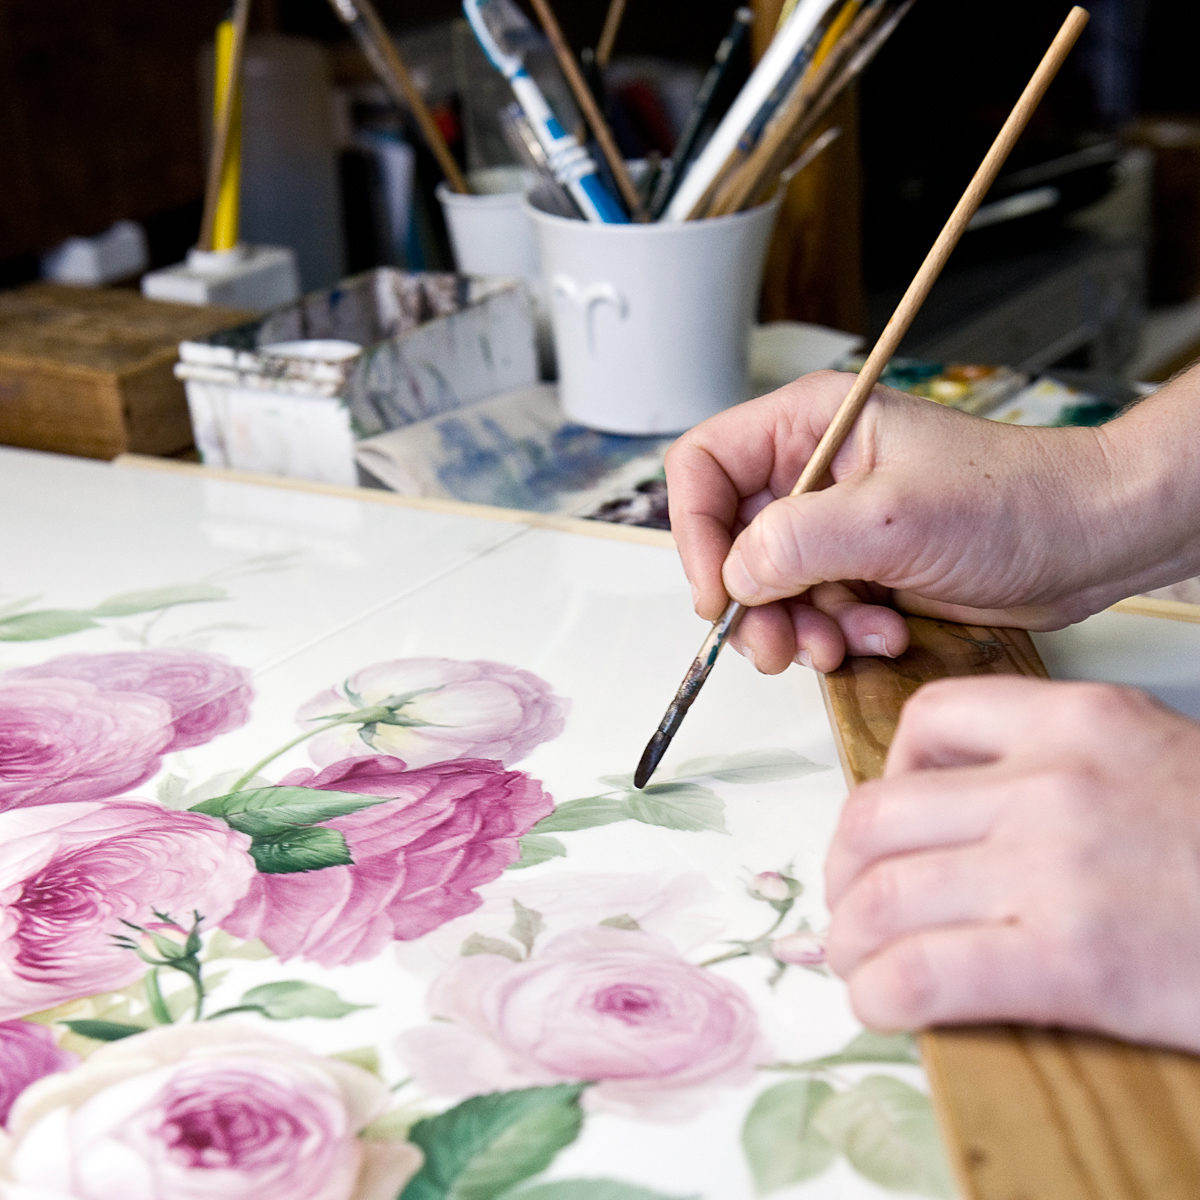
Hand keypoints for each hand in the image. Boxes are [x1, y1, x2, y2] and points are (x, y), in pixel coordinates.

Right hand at [665, 369, 1197, 673]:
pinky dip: (836, 636)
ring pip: (768, 587)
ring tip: (840, 644)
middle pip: (729, 541)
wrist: (1091, 541)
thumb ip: (798, 542)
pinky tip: (881, 635)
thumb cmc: (1015, 500)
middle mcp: (812, 473)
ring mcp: (836, 524)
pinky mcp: (859, 568)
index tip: (717, 593)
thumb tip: (735, 576)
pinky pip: (813, 612)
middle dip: (751, 601)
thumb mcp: (894, 517)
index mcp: (809, 426)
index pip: (704, 468)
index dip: (695, 532)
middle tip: (777, 645)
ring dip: (797, 628)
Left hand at [824, 675, 1199, 1051]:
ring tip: (858, 965)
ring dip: (850, 940)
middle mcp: (1054, 781)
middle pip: (880, 814)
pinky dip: (881, 994)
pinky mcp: (1073, 962)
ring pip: (884, 894)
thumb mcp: (1153, 766)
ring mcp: (1058, 868)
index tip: (890, 828)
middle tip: (851, 907)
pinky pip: (924, 973)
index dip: (886, 777)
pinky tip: (883, 1006)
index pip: (930, 719)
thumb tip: (955, 818)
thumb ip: (1055, 769)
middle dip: (844, 870)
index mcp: (1079, 720)